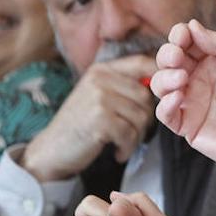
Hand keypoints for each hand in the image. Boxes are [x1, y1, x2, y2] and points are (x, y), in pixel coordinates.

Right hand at [20, 55, 155, 181]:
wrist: (50, 150)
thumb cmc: (81, 125)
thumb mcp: (99, 96)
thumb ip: (125, 86)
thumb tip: (165, 80)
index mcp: (102, 70)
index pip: (142, 63)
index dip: (161, 77)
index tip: (165, 96)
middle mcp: (100, 78)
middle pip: (146, 96)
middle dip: (145, 120)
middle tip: (131, 134)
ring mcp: (99, 97)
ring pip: (141, 117)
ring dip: (136, 137)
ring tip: (121, 143)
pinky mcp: (99, 119)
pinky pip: (131, 134)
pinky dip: (127, 148)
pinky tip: (117, 152)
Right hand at [150, 19, 215, 179]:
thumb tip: (193, 25)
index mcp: (213, 62)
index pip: (187, 43)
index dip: (179, 35)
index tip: (182, 34)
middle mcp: (198, 79)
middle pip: (168, 60)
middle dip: (167, 54)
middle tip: (177, 56)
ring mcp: (191, 102)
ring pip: (160, 84)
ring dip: (164, 77)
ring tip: (181, 79)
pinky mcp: (187, 125)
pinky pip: (164, 113)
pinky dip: (164, 104)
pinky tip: (178, 98)